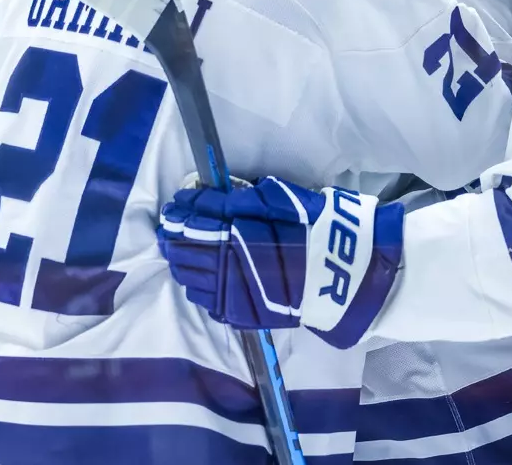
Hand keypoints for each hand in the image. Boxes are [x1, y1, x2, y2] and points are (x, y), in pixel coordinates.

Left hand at [158, 176, 402, 348]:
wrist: (344, 277)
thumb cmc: (317, 228)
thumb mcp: (283, 200)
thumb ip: (244, 199)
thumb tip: (208, 197)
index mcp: (237, 230)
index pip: (198, 219)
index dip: (183, 211)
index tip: (175, 205)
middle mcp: (228, 261)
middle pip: (187, 248)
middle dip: (174, 236)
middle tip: (167, 227)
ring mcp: (232, 291)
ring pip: (190, 276)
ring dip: (179, 261)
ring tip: (174, 251)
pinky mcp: (240, 313)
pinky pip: (206, 300)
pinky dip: (194, 286)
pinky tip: (193, 277)